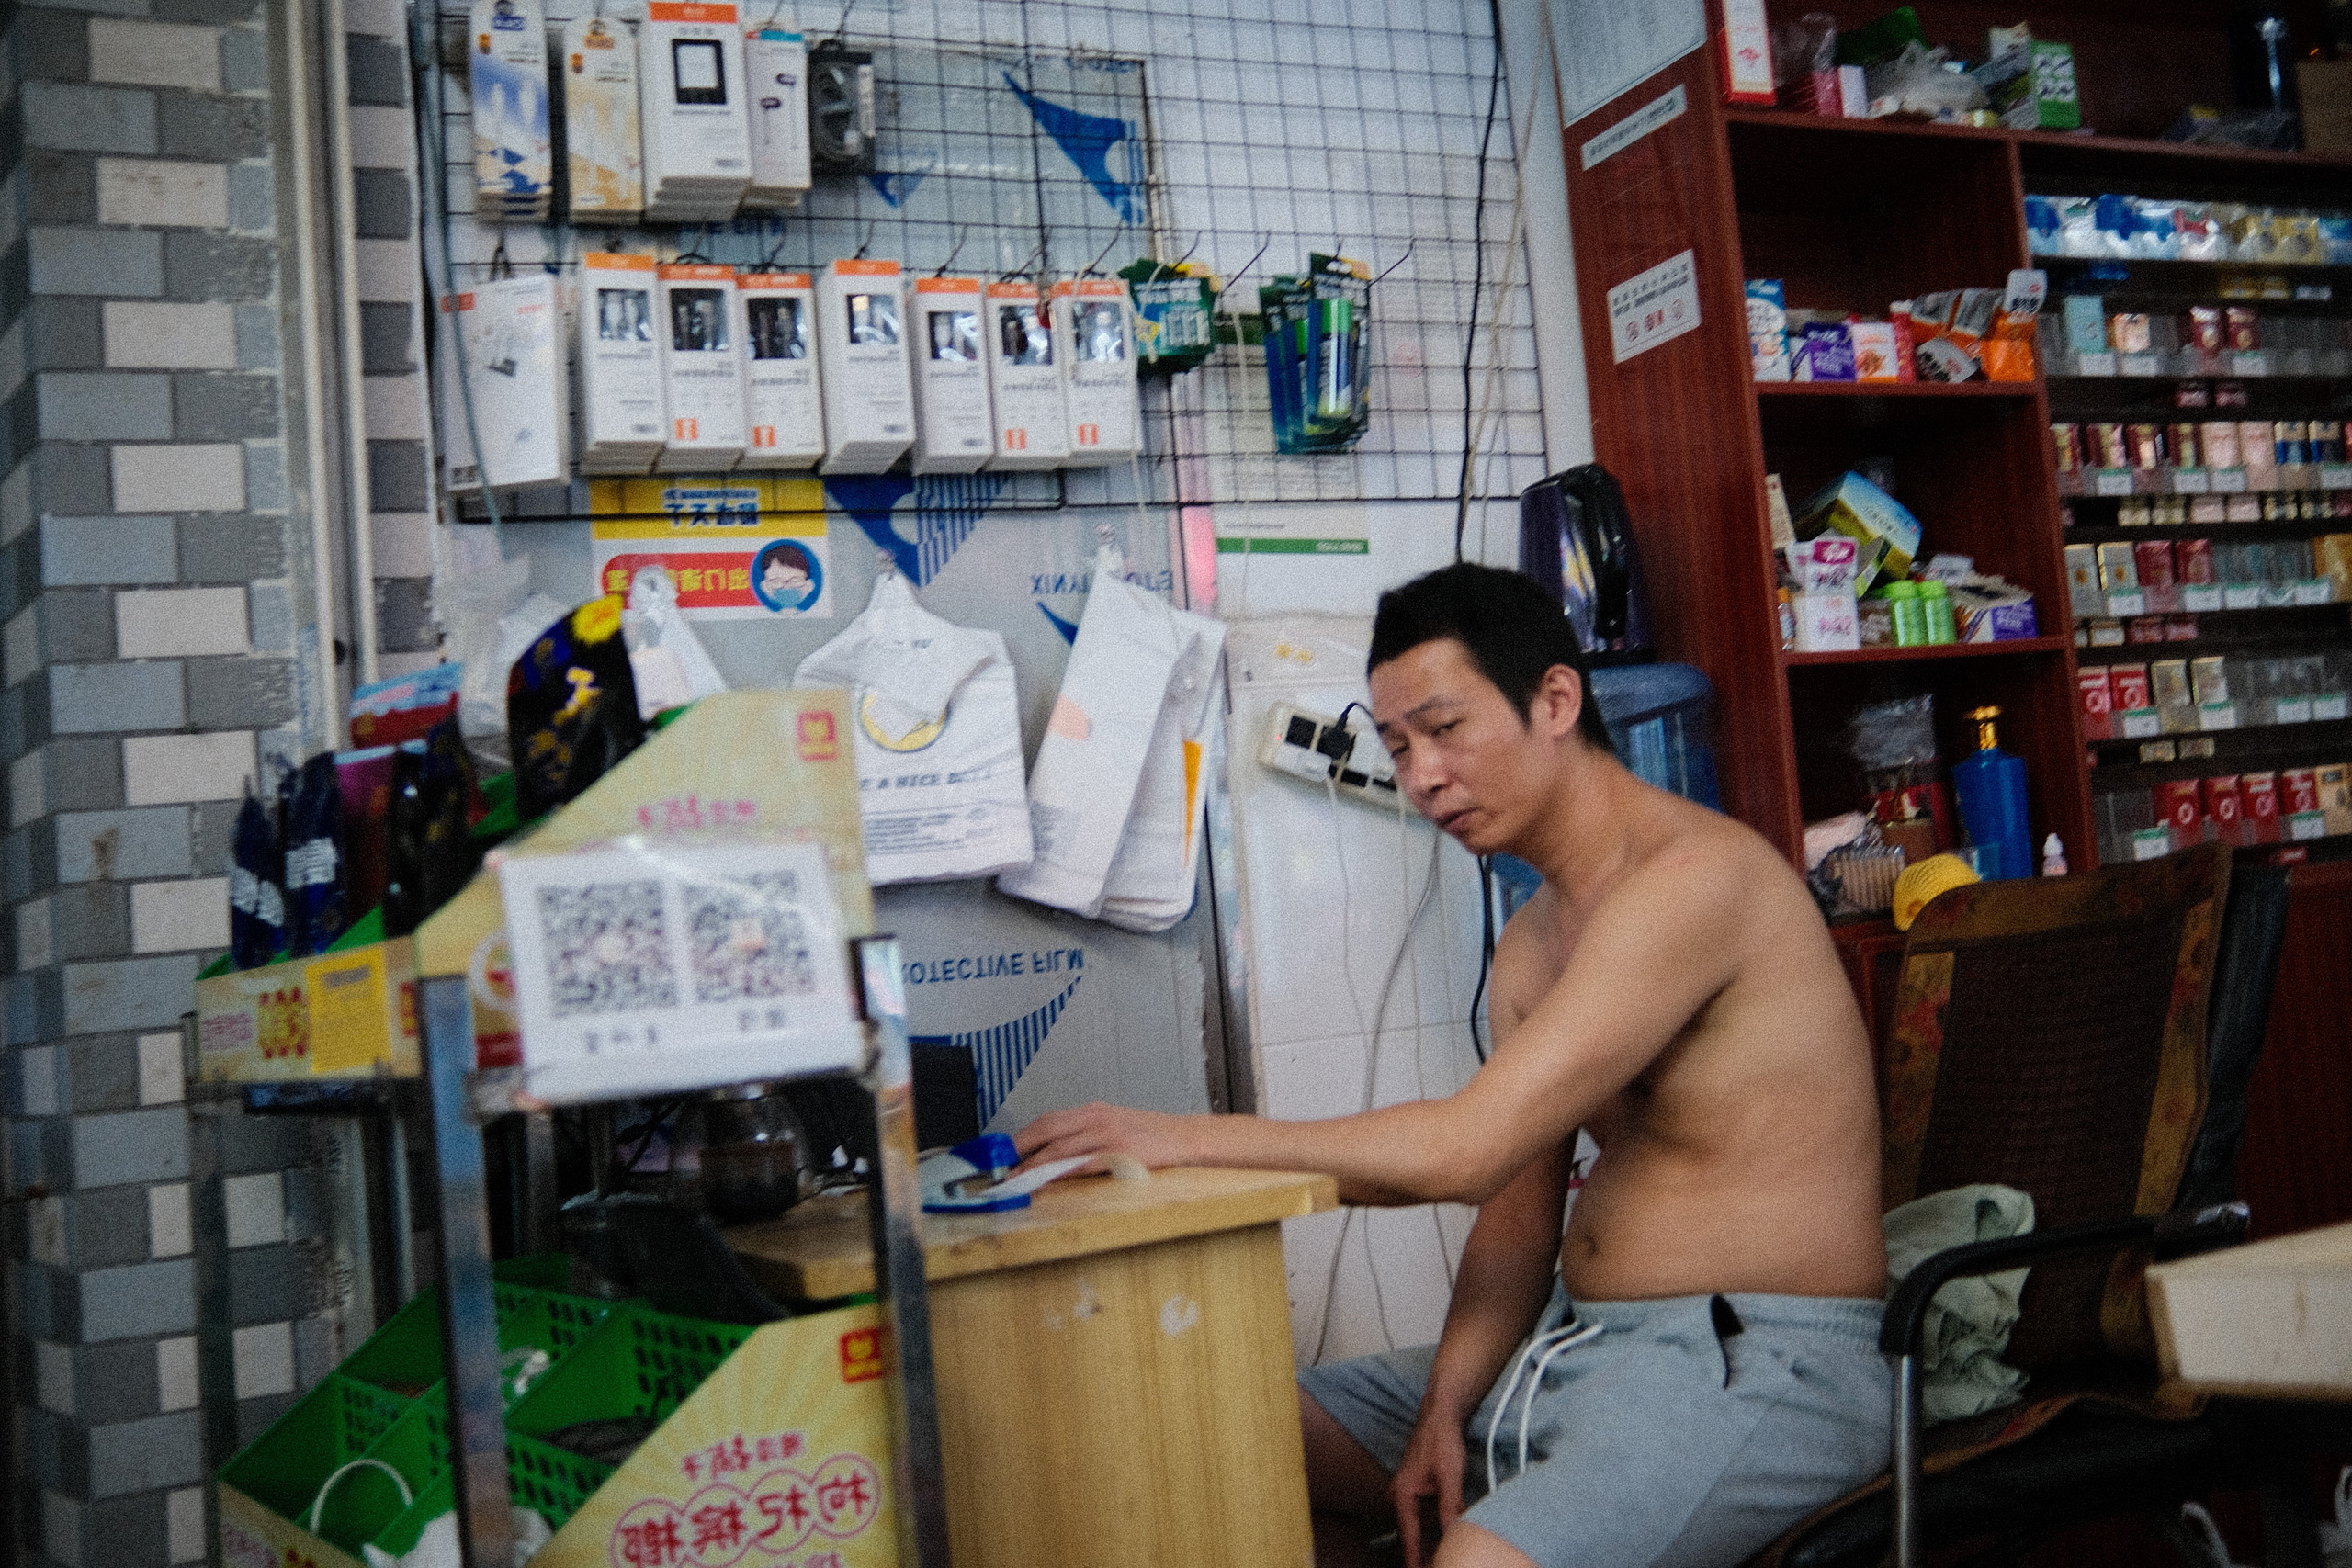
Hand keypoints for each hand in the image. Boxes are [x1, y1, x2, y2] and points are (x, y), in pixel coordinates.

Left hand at [1012, 1102, 1201, 1172]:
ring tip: (1016, 1179)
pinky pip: (1082, 1165)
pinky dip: (1060, 1173)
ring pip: (1059, 1148)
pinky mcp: (1119, 1154)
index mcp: (1093, 1112)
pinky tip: (1047, 1182)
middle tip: (1002, 1167)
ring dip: (1033, 1165)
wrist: (1186, 1138)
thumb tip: (1053, 1154)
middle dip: (1020, 1148)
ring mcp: (1107, 1135)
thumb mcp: (1114, 1127)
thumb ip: (1086, 1137)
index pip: (1047, 1120)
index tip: (1006, 1152)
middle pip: (1046, 1130)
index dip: (1023, 1136)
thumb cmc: (1152, 1136)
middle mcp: (1096, 1119)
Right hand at [1391, 1404, 1469, 1567]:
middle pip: (1412, 1536)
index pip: (1409, 1536)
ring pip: (1419, 1528)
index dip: (1415, 1560)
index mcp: (1402, 1494)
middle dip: (1423, 1555)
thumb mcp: (1450, 1475)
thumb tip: (1454, 1532)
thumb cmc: (1442, 1442)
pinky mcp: (1417, 1492)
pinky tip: (1445, 1540)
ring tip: (1440, 1560)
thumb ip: (1450, 1505)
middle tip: (1436, 1567)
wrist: (1440, 1416)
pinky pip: (1424, 1518)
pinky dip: (1434, 1529)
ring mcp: (1408, 1494)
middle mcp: (1400, 1497)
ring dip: (1429, 1544)